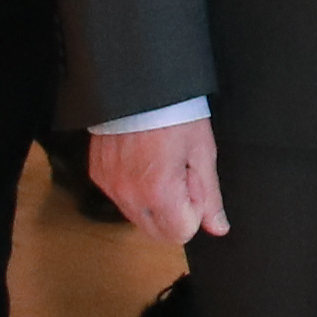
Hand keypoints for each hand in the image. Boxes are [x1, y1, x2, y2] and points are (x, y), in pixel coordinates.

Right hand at [92, 117, 227, 246]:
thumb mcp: (202, 152)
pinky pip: (119, 196)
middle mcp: (129, 194)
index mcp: (159, 192)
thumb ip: (210, 196)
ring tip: (160, 162)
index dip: (194, 210)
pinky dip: (134, 186)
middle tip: (179, 173)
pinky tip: (142, 160)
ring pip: (137, 216)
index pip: (180, 233)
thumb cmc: (175, 112)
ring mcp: (109, 184)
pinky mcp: (98, 174)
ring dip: (153, 201)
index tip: (193, 181)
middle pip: (157, 231)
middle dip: (174, 211)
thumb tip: (218, 227)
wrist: (141, 84)